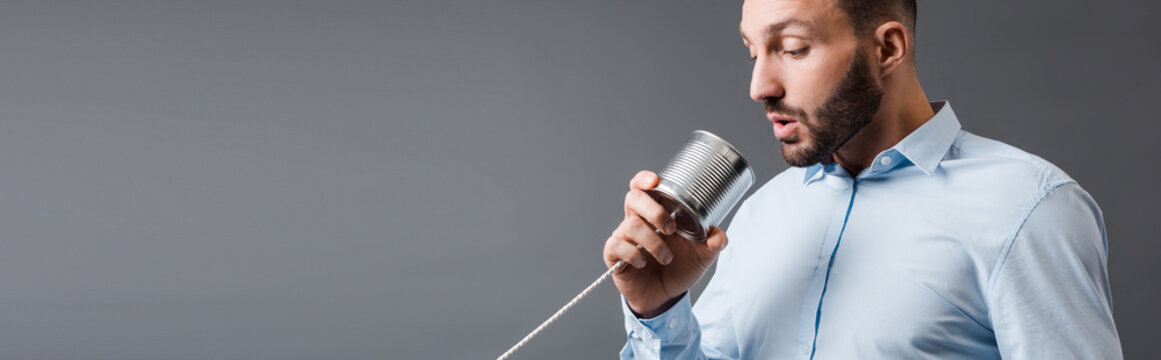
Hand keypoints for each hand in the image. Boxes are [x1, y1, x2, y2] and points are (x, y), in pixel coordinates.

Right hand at [603, 170, 728, 316]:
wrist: (665, 297)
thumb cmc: (679, 269)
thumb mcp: (701, 256)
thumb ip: (713, 243)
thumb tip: (719, 235)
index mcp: (655, 213)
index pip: (642, 187)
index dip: (644, 179)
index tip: (654, 182)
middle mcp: (637, 220)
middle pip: (634, 198)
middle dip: (654, 211)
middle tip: (671, 229)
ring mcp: (624, 237)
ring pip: (630, 225)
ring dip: (652, 242)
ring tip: (666, 257)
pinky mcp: (614, 255)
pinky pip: (616, 246)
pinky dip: (633, 254)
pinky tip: (643, 263)